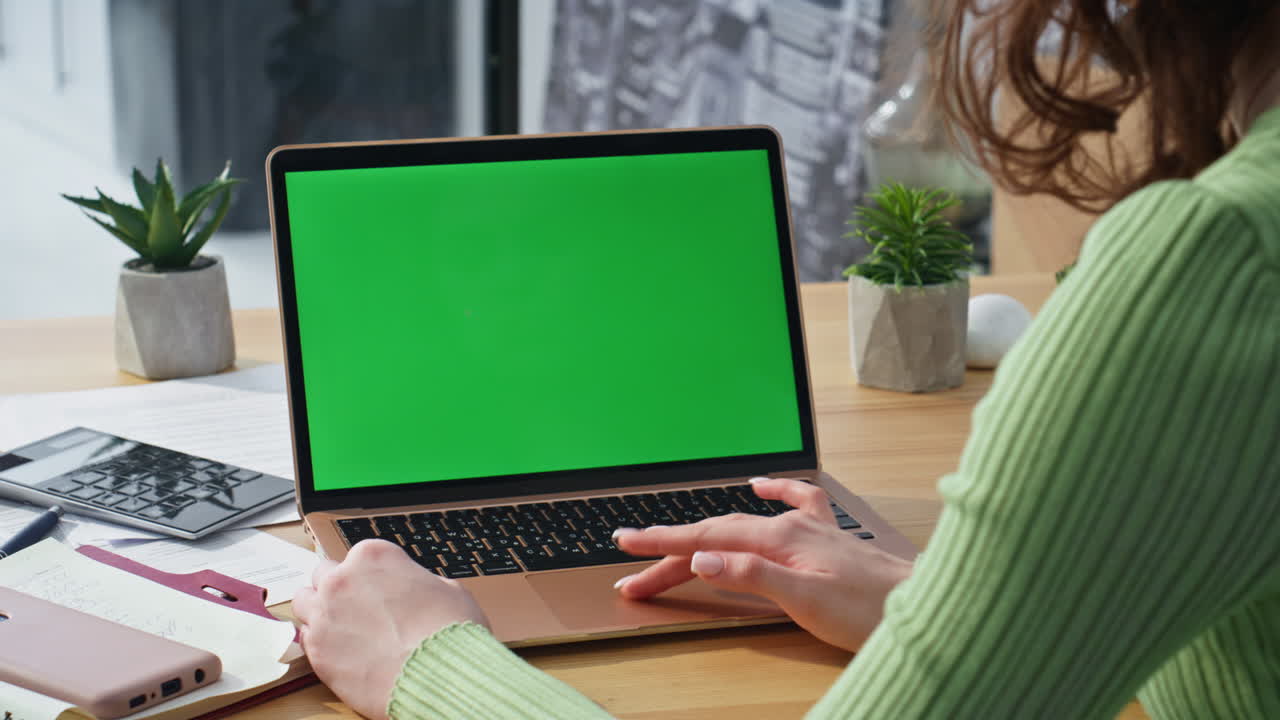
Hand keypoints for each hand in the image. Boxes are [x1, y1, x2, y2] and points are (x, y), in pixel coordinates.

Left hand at [292, 539, 489, 719]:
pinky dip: (320, 642)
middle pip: (324, 574)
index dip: (369, 575)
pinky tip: (341, 651)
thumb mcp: (447, 590)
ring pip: (304, 601)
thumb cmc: (449, 632)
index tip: (377, 589)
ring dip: (319, 610)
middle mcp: (342, 579)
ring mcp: (324, 613)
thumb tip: (417, 590)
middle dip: (338, 588)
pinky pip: (305, 638)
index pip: (358, 556)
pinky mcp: (316, 649)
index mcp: (374, 556)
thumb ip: (419, 583)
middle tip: (356, 607)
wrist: (439, 674)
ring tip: (341, 627)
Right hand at [613, 478, 911, 651]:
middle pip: (715, 537)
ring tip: (672, 548)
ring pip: (742, 527)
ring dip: (703, 538)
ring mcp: (810, 528)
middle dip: (670, 554)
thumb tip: (703, 558)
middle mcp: (791, 526)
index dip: (662, 543)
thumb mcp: (806, 600)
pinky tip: (760, 485)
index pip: (706, 540)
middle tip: (633, 576)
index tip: (626, 545)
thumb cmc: (871, 611)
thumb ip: (753, 575)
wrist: (926, 606)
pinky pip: (794, 503)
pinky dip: (773, 492)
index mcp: (780, 540)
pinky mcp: (827, 538)